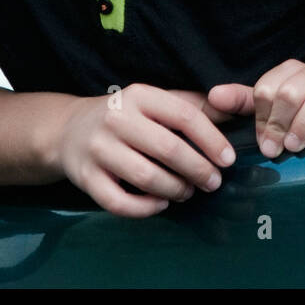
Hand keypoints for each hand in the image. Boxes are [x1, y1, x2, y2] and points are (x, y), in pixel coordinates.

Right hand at [54, 85, 237, 217]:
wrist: (69, 130)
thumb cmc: (126, 117)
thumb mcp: (155, 101)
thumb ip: (192, 106)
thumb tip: (235, 112)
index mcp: (139, 95)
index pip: (184, 116)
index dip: (211, 139)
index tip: (228, 159)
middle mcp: (117, 119)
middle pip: (168, 149)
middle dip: (198, 170)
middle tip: (213, 182)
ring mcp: (98, 149)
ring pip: (146, 177)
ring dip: (175, 190)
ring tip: (188, 192)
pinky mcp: (85, 178)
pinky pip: (120, 203)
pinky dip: (146, 209)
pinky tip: (161, 204)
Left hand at [207, 61, 304, 158]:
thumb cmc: (303, 116)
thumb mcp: (272, 111)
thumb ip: (243, 104)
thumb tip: (213, 97)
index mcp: (288, 73)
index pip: (267, 90)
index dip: (262, 119)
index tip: (262, 143)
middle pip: (291, 91)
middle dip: (280, 124)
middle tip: (276, 150)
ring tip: (297, 146)